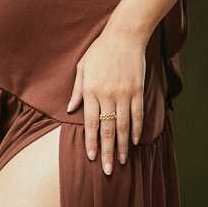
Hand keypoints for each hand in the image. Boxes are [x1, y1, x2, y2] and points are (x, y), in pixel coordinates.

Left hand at [65, 25, 146, 173]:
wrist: (123, 35)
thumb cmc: (100, 50)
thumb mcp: (83, 67)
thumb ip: (77, 90)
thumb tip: (70, 110)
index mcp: (91, 90)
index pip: (90, 122)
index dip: (92, 142)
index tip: (92, 157)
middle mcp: (107, 94)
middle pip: (107, 129)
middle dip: (107, 151)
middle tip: (108, 171)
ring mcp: (123, 93)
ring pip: (123, 126)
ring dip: (122, 145)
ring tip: (122, 161)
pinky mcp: (137, 90)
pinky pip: (137, 115)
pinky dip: (136, 129)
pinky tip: (135, 141)